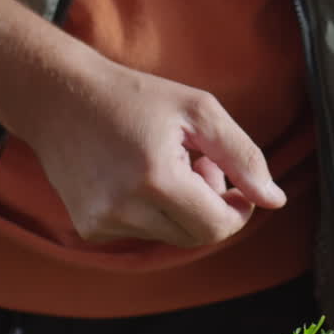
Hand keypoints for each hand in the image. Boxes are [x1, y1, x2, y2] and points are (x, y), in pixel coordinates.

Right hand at [0, 0, 284, 247]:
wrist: (58, 97)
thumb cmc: (133, 96)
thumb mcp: (198, 111)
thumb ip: (243, 156)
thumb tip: (275, 201)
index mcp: (157, 179)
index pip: (218, 226)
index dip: (237, 208)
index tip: (229, 178)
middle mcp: (125, 209)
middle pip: (197, 237)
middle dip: (209, 206)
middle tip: (197, 165)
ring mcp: (103, 223)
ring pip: (170, 237)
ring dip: (180, 209)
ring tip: (164, 166)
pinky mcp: (89, 228)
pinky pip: (141, 234)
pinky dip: (151, 212)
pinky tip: (135, 177)